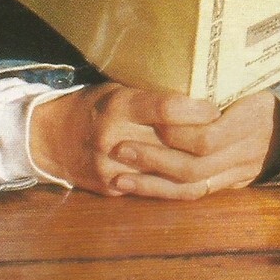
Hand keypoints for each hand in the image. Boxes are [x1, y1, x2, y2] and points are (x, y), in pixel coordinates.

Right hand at [28, 82, 279, 198]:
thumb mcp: (116, 89)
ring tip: (218, 154)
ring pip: (167, 174)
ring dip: (195, 165)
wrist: (51, 138)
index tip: (214, 106)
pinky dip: (174, 183)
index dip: (196, 109)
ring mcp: (112, 169)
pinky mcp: (112, 189)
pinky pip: (153, 191)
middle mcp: (114, 138)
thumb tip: (196, 88)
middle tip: (227, 131)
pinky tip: (194, 174)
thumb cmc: (92, 105)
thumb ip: (149, 95)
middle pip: (172, 144)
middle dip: (203, 139)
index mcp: (117, 106)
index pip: (167, 109)